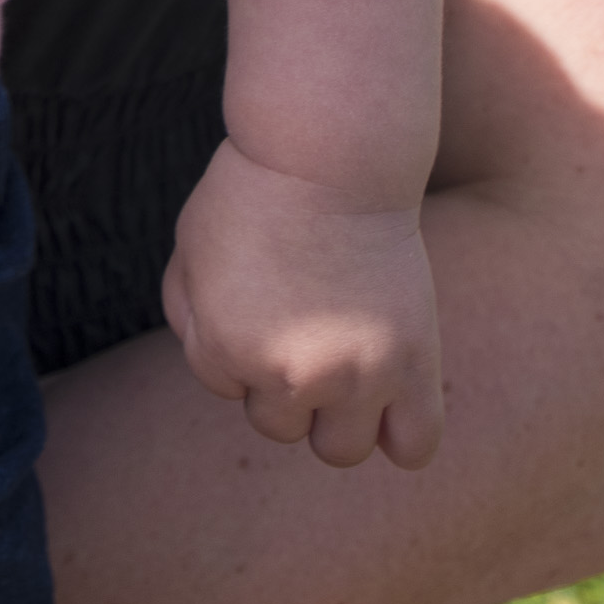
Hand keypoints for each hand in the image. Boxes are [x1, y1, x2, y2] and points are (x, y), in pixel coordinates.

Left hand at [162, 139, 443, 470]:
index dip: (236, 340)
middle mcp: (291, 373)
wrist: (327, 155)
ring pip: (339, 448)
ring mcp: (357, 374)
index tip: (258, 290)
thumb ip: (190, 317)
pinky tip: (387, 392)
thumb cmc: (254, 193)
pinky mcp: (413, 362)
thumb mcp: (191, 248)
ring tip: (341, 353)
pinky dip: (399, 433)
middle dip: (280, 379)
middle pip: (279, 425)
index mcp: (227, 348)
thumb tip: (225, 376)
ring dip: (334, 411)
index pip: (225, 388)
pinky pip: (413, 447)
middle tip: (299, 314)